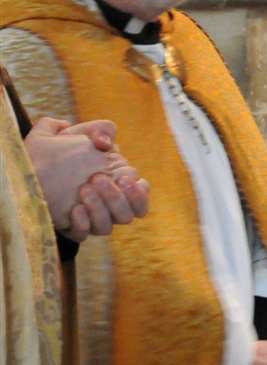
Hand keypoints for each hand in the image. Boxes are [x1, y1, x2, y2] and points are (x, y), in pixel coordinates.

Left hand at [25, 118, 149, 240]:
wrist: (28, 169)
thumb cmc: (58, 152)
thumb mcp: (75, 134)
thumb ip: (97, 129)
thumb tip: (105, 142)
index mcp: (117, 188)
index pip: (140, 199)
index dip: (138, 193)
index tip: (124, 179)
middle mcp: (108, 207)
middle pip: (127, 215)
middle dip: (116, 198)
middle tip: (97, 179)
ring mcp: (90, 220)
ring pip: (107, 227)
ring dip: (99, 209)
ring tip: (83, 190)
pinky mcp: (72, 229)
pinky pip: (83, 234)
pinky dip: (82, 223)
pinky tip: (74, 209)